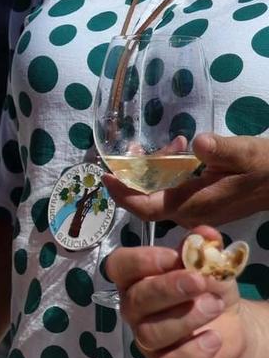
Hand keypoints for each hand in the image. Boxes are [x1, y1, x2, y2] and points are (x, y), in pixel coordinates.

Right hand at [104, 227, 265, 357]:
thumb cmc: (210, 289)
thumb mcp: (212, 265)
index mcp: (137, 279)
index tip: (173, 256)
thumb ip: (205, 249)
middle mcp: (134, 308)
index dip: (141, 261)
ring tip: (215, 306)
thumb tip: (205, 235)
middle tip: (200, 281)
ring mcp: (145, 338)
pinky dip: (193, 351)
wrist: (231, 325)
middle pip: (136, 300)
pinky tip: (213, 338)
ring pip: (151, 332)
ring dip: (186, 318)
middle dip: (168, 289)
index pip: (120, 266)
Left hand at [106, 133, 268, 227]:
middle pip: (148, 197)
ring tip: (175, 143)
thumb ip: (220, 150)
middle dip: (138, 172)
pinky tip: (184, 149)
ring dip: (157, 167)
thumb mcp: (246, 153)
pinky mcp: (202, 204)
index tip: (105, 175)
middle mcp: (190, 213)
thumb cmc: (267, 166)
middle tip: (138, 148)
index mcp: (195, 205)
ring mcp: (196, 211)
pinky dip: (170, 170)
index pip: (147, 207)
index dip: (123, 194)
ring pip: (161, 191)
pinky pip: (174, 189)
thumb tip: (198, 143)